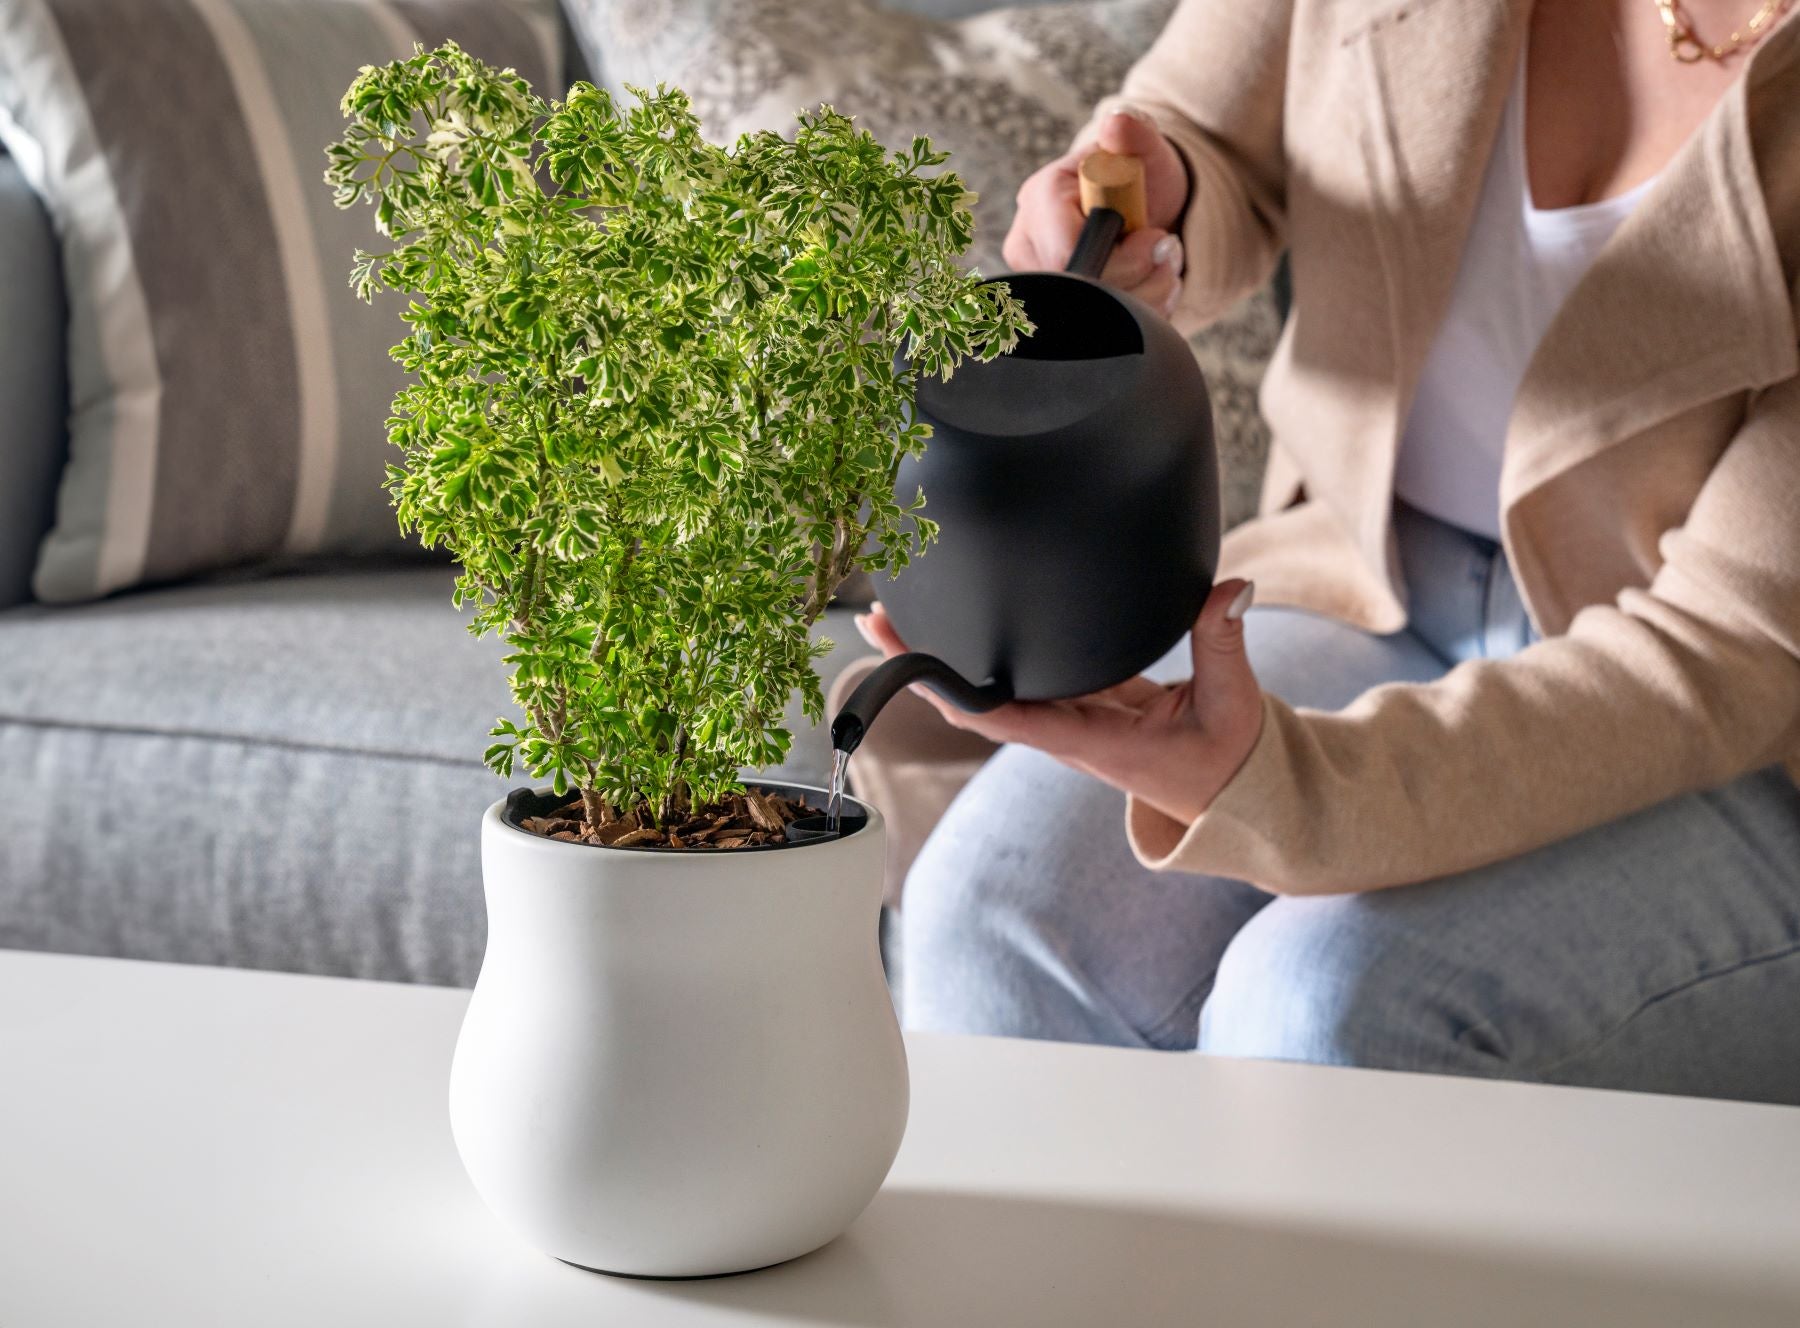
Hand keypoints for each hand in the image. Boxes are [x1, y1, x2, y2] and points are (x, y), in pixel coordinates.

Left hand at [855, 580, 1262, 826]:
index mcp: (1093, 743)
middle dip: (929, 664)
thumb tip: (1231, 589)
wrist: (1243, 798)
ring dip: (952, 656)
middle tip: (880, 619)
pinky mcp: (1090, 701)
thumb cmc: (1234, 765)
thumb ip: (1225, 643)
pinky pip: (1034, 675)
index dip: (953, 691)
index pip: (1006, 717)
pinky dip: (999, 649)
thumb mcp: (1236, 705)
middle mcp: (1071, 733)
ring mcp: (1075, 718)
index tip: (911, 661)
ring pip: (1000, 687)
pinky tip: (973, 617)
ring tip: (903, 611)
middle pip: (981, 700)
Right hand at [1003, 106, 1191, 317]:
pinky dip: (1143, 313)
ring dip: (1148, 297)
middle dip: (1138, 280)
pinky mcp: (1064, 308)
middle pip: (1076, 291)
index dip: (1117, 258)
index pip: (1064, 252)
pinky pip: (1104, 329)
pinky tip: (1154, 287)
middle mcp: (1029, 244)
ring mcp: (1042, 280)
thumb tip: (1118, 124)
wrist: (1142, 206)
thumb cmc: (1140, 174)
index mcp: (1040, 198)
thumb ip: (1134, 134)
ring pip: (1093, 316)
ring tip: (1166, 263)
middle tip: (1169, 252)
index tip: (1156, 238)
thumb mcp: (1146, 148)